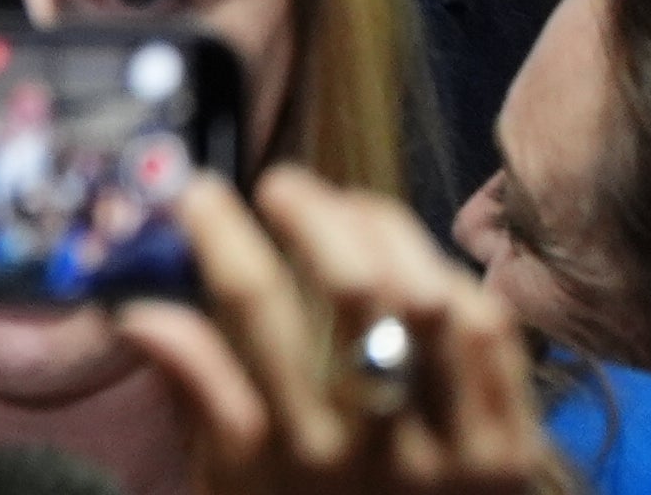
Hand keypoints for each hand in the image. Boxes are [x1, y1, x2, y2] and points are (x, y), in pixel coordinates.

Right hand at [121, 168, 550, 493]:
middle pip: (356, 287)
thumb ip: (193, 392)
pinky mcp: (513, 451)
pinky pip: (494, 335)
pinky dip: (454, 281)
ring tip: (347, 210)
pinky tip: (416, 266)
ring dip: (385, 234)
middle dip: (312, 212)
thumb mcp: (224, 481)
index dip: (222, 230)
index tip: (198, 192)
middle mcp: (376, 442)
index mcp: (292, 446)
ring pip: (432, 296)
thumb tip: (137, 309)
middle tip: (279, 186)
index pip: (252, 304)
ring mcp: (456, 446)